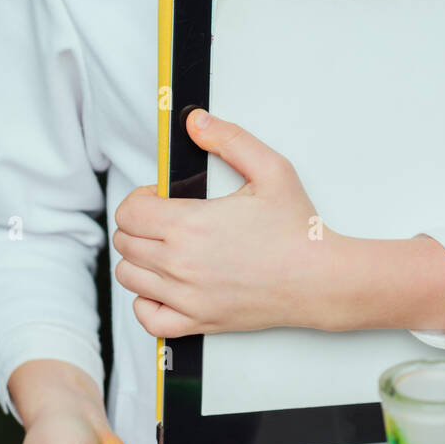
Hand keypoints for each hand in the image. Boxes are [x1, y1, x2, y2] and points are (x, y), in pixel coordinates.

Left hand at [113, 109, 330, 336]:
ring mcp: (186, 297)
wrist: (320, 279)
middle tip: (168, 218)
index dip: (141, 197)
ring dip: (140, 258)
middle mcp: (180, 264)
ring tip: (168, 248)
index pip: (129, 211)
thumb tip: (195, 122)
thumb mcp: (271, 169)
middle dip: (140, 224)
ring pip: (128, 276)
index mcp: (190, 225)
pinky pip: (147, 318)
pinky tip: (165, 286)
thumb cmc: (297, 230)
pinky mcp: (198, 321)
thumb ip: (229, 139)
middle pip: (125, 241)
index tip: (162, 197)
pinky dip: (146, 301)